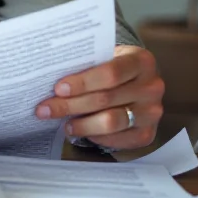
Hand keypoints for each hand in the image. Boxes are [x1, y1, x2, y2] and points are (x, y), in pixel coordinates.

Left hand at [35, 45, 164, 149]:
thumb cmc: (113, 67)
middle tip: (45, 109)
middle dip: (70, 105)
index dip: (82, 82)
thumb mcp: (104, 57)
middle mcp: (152, 87)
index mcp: (141, 61)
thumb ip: (86, 64)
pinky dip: (95, 136)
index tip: (58, 88)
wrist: (137, 81)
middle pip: (105, 99)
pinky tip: (80, 131)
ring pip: (111, 122)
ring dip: (81, 124)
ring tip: (63, 123)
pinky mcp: (147, 133)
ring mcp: (152, 112)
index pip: (111, 73)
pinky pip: (118, 139)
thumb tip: (49, 78)